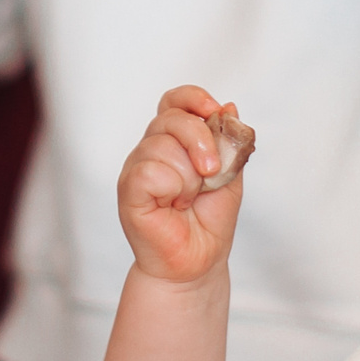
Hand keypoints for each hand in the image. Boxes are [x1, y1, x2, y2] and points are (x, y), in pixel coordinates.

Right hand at [118, 85, 244, 285]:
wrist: (199, 261)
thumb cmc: (209, 220)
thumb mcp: (230, 175)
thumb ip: (229, 142)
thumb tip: (228, 107)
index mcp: (174, 140)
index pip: (175, 101)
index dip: (193, 99)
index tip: (214, 111)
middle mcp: (151, 148)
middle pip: (172, 118)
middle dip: (200, 141)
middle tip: (211, 172)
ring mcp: (137, 167)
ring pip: (162, 144)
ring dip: (188, 175)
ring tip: (188, 199)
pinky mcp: (129, 188)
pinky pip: (150, 170)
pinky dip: (172, 187)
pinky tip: (173, 205)